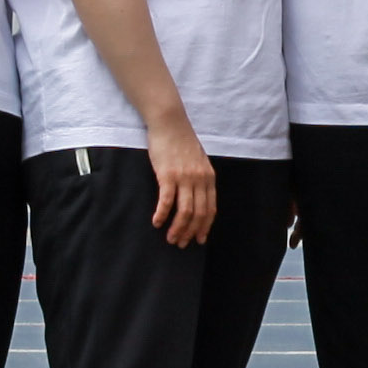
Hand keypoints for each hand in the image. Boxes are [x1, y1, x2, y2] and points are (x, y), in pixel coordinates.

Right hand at [147, 123, 219, 248]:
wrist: (170, 123)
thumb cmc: (181, 142)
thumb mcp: (199, 161)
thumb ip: (200, 178)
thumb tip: (197, 197)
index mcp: (209, 178)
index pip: (210, 209)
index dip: (205, 227)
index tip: (199, 239)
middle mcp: (199, 179)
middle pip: (199, 214)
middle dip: (191, 232)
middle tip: (182, 244)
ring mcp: (184, 177)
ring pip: (185, 211)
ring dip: (178, 228)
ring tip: (170, 238)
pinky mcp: (168, 175)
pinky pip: (166, 201)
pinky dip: (162, 215)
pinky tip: (156, 222)